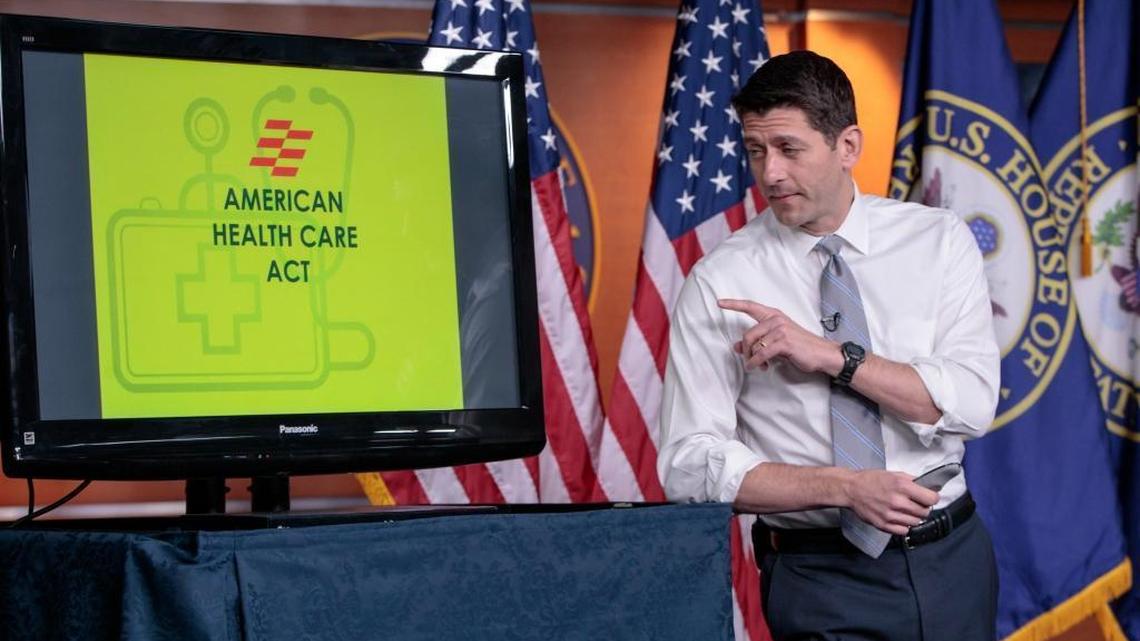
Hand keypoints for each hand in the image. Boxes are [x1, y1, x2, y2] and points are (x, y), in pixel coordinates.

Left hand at [718, 298, 841, 374]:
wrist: (822, 353)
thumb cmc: (799, 347)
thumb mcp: (776, 342)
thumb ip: (757, 342)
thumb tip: (736, 347)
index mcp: (773, 315)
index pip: (750, 306)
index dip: (733, 304)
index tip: (719, 302)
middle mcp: (776, 319)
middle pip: (747, 335)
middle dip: (745, 351)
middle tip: (750, 361)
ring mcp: (780, 329)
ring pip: (753, 345)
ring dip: (752, 359)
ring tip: (759, 366)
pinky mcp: (784, 342)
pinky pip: (761, 354)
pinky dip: (757, 363)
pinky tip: (760, 367)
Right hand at [843, 470, 938, 535]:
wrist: (851, 489)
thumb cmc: (870, 480)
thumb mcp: (894, 474)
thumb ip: (912, 481)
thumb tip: (928, 488)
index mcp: (902, 486)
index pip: (931, 498)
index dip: (932, 498)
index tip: (930, 498)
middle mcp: (898, 501)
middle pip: (925, 512)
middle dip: (923, 508)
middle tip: (916, 504)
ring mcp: (890, 515)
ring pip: (915, 522)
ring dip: (913, 517)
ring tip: (905, 510)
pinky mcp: (884, 525)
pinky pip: (904, 530)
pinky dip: (904, 525)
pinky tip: (899, 518)